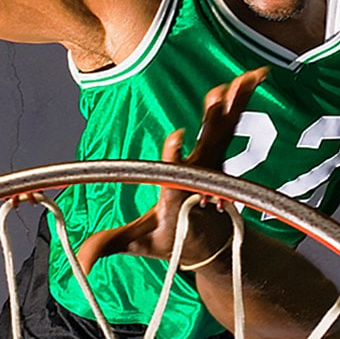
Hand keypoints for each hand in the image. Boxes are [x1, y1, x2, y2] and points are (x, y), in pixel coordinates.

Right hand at [76, 67, 268, 273]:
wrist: (213, 246)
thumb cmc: (172, 240)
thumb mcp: (140, 245)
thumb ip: (110, 245)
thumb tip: (82, 263)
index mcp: (178, 198)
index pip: (175, 177)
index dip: (175, 156)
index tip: (177, 136)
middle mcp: (200, 178)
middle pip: (208, 146)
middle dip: (212, 121)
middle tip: (219, 96)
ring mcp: (215, 163)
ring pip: (225, 129)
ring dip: (234, 103)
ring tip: (245, 78)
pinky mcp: (221, 152)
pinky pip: (233, 122)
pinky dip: (242, 98)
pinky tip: (257, 74)